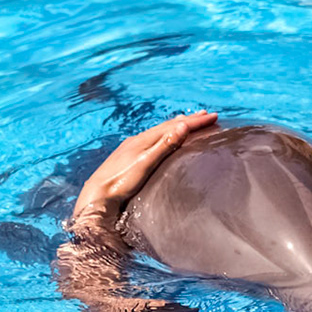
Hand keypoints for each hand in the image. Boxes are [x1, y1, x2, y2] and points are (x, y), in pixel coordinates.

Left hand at [71, 110, 217, 229]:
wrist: (98, 195)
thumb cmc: (121, 182)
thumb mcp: (146, 164)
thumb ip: (164, 145)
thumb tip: (182, 126)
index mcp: (144, 140)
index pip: (175, 126)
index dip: (195, 122)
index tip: (214, 117)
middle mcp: (138, 140)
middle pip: (168, 126)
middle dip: (189, 120)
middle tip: (206, 115)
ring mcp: (132, 147)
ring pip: (159, 131)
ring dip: (176, 126)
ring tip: (187, 122)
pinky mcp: (129, 156)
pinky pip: (152, 139)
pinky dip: (165, 135)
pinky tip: (163, 139)